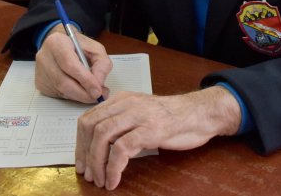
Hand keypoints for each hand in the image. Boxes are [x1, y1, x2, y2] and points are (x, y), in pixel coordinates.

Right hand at [35, 26, 111, 102]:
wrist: (61, 45)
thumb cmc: (78, 46)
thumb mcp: (95, 49)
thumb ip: (102, 64)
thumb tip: (99, 84)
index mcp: (57, 43)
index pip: (70, 64)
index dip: (85, 79)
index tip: (98, 90)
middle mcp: (45, 57)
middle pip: (63, 81)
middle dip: (83, 93)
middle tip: (98, 96)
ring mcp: (41, 71)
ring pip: (61, 91)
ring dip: (79, 96)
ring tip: (92, 93)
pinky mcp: (40, 83)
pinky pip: (58, 94)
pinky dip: (72, 96)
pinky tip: (79, 89)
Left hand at [76, 86, 240, 189]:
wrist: (200, 114)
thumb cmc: (172, 117)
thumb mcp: (141, 113)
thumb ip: (122, 121)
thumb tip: (99, 144)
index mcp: (122, 100)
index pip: (89, 118)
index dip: (80, 143)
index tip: (81, 161)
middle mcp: (127, 104)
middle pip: (91, 126)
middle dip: (85, 154)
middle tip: (88, 174)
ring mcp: (139, 116)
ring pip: (103, 136)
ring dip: (97, 163)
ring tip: (100, 180)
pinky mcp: (150, 129)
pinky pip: (122, 149)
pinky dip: (113, 168)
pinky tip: (114, 180)